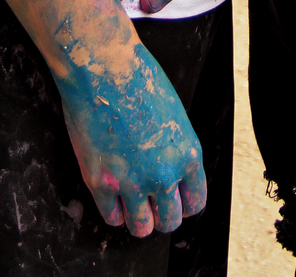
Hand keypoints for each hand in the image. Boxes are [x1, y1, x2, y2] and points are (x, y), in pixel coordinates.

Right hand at [57, 31, 207, 234]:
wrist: (104, 66)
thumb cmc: (138, 79)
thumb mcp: (174, 114)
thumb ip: (175, 149)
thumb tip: (172, 175)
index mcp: (187, 153)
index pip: (195, 203)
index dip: (183, 203)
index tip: (173, 199)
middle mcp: (164, 173)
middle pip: (169, 221)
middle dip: (160, 213)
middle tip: (150, 200)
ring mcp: (131, 181)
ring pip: (141, 228)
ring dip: (137, 218)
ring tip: (131, 202)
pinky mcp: (101, 182)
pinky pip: (112, 218)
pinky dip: (113, 211)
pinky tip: (112, 193)